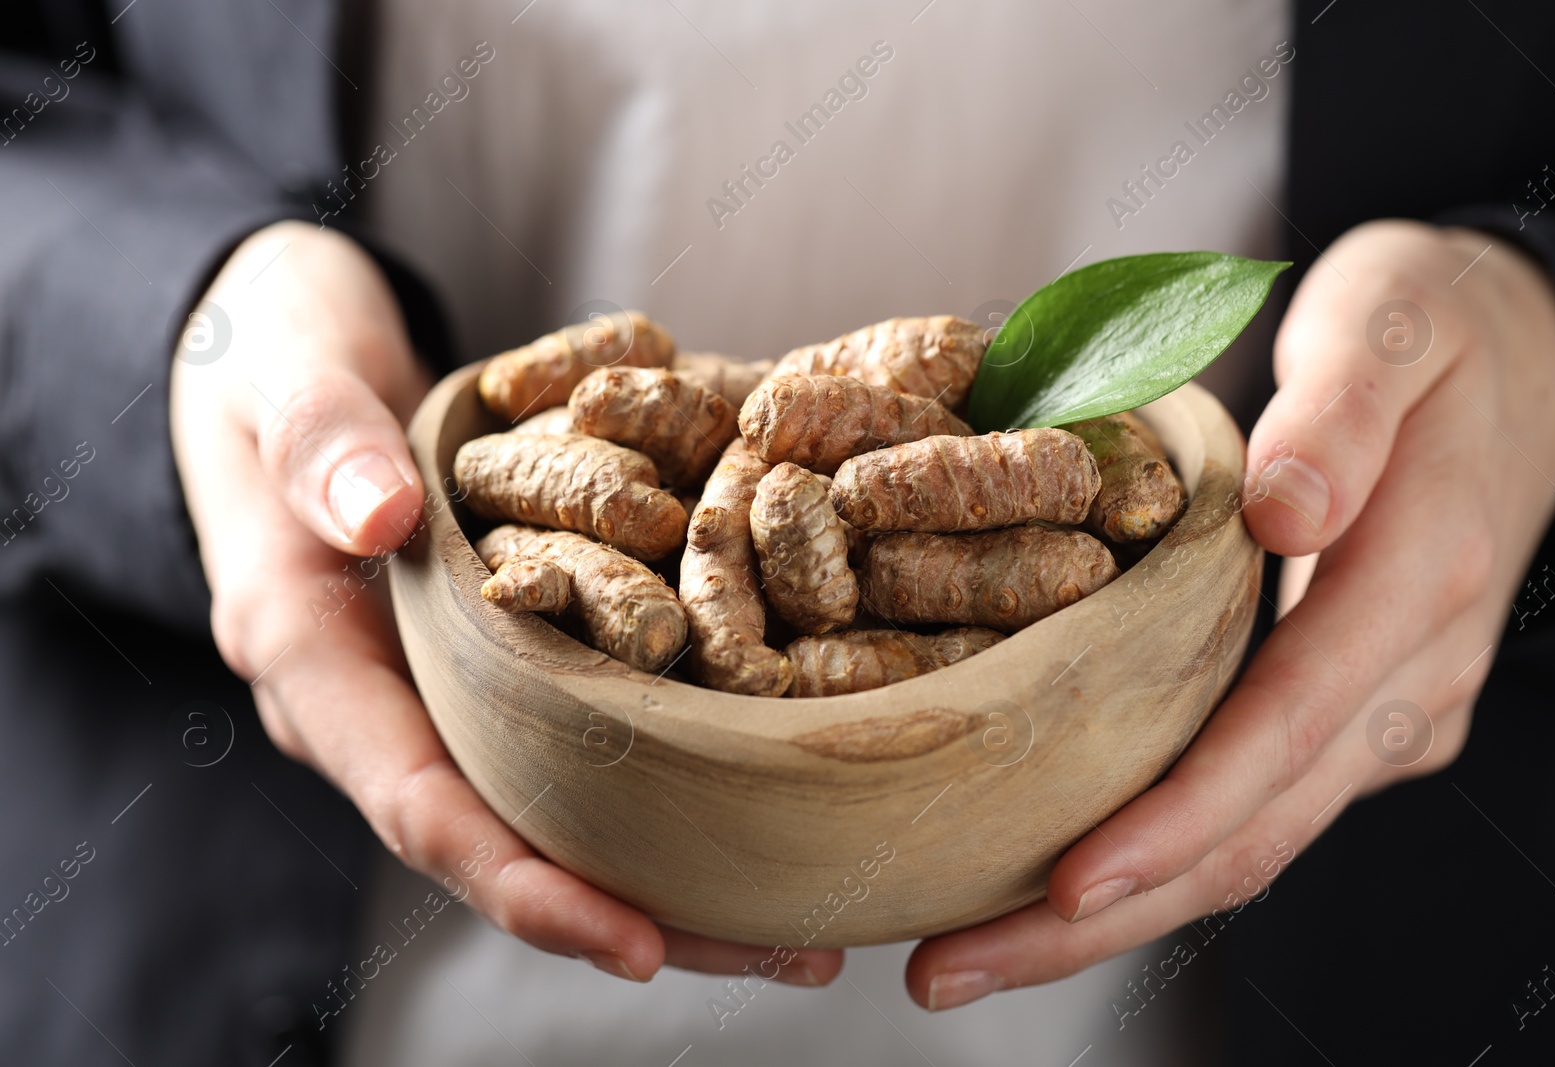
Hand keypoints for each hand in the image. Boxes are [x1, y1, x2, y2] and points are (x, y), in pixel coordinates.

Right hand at [171, 221, 841, 986]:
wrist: (276, 351)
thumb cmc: (268, 356)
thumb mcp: (281, 374)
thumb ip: (320, 443)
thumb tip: (381, 520)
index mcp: (315, 659)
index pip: (420, 804)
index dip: (523, 884)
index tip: (637, 943)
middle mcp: (386, 700)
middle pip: (511, 839)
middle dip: (638, 911)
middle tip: (783, 953)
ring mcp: (445, 682)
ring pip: (559, 803)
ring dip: (674, 864)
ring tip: (804, 917)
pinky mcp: (500, 649)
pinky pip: (584, 727)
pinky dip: (668, 766)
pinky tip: (767, 781)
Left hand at [904, 219, 1554, 1009]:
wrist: (1520, 362)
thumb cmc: (1427, 331)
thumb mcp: (1386, 327)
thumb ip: (1337, 415)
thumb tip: (1283, 509)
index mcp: (1416, 583)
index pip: (1284, 729)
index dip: (1176, 817)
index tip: (1066, 883)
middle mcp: (1409, 679)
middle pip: (1256, 833)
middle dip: (1106, 915)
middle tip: (953, 970)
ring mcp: (1386, 712)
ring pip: (1253, 844)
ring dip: (1119, 913)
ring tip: (974, 954)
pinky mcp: (1351, 718)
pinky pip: (1255, 810)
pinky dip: (1157, 858)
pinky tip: (1055, 884)